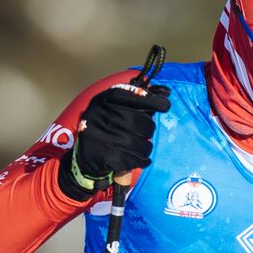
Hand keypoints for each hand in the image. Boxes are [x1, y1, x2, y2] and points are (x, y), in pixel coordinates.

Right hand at [58, 84, 170, 199]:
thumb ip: (140, 96)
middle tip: (146, 132)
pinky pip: (136, 159)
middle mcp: (102, 116)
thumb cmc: (107, 125)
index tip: (165, 105)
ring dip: (146, 147)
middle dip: (149, 128)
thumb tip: (166, 91)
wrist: (86, 155)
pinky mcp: (106, 156)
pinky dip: (143, 160)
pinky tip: (141, 159)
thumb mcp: (116, 105)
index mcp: (104, 100)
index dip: (153, 101)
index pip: (134, 97)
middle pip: (141, 121)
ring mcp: (103, 137)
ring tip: (142, 146)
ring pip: (141, 143)